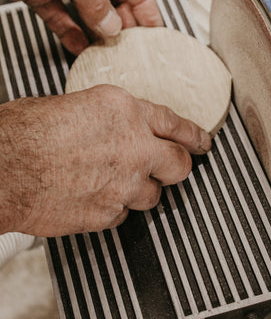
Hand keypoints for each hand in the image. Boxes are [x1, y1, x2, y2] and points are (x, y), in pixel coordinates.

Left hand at [0, 0, 162, 54]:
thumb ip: (97, 1)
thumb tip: (112, 24)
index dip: (144, 0)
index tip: (152, 24)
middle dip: (121, 17)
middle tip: (131, 39)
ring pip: (86, 7)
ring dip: (97, 28)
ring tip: (108, 46)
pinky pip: (60, 17)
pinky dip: (71, 32)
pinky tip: (80, 45)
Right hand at [0, 85, 210, 236]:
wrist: (3, 167)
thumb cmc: (26, 132)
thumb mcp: (76, 105)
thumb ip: (109, 119)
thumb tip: (117, 128)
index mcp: (124, 110)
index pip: (175, 123)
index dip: (194, 135)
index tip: (202, 143)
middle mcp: (133, 145)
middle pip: (179, 164)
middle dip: (178, 166)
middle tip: (171, 167)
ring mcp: (123, 183)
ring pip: (153, 195)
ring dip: (140, 189)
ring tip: (115, 181)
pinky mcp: (107, 213)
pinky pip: (123, 214)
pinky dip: (115, 207)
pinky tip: (95, 197)